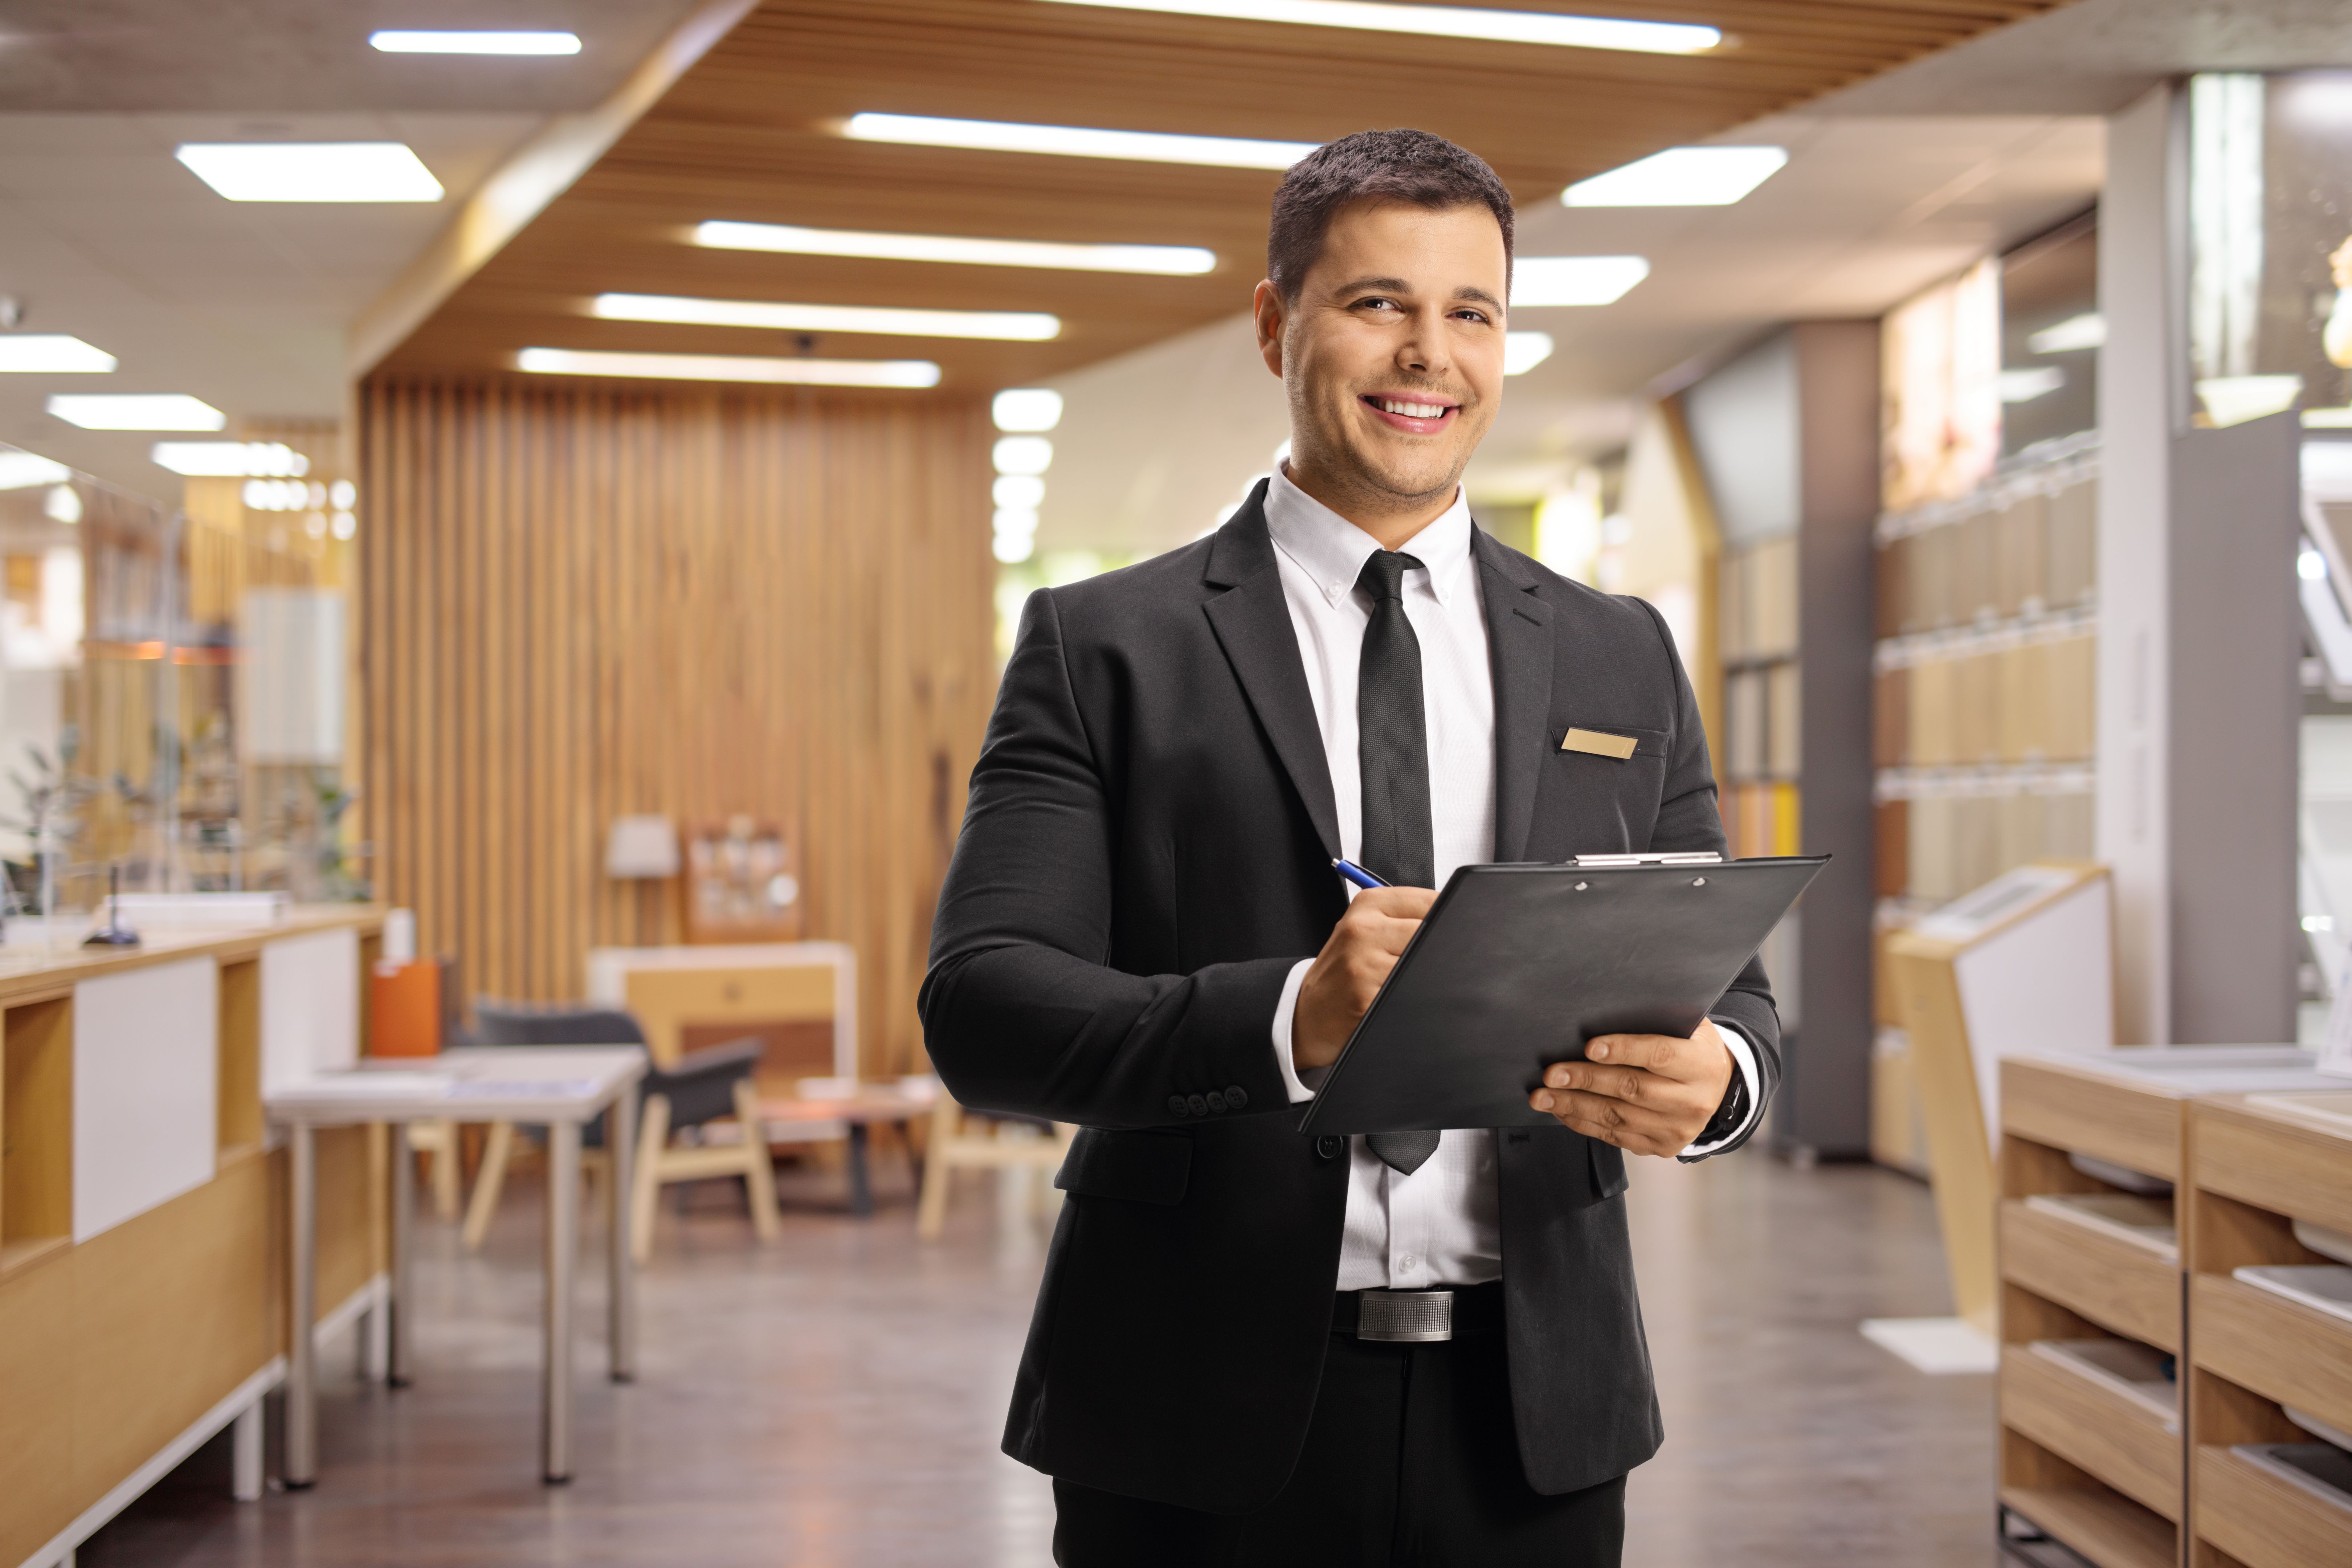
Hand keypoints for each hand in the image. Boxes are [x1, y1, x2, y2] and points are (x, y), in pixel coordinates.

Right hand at [1294, 885, 1435, 1068]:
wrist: (1308, 1013)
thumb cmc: (1345, 969)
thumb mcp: (1366, 930)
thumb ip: (1405, 919)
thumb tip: (1456, 920)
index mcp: (1367, 905)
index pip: (1429, 902)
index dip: (1447, 920)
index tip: (1447, 934)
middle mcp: (1362, 929)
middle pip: (1430, 933)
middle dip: (1438, 951)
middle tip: (1426, 965)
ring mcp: (1363, 964)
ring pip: (1424, 964)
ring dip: (1427, 976)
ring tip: (1410, 982)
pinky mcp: (1366, 997)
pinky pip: (1411, 993)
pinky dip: (1415, 997)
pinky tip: (1400, 999)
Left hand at [1527, 1019, 1733, 1156]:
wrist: (1717, 1088)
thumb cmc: (1692, 1048)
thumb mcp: (1687, 1027)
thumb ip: (1654, 1021)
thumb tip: (1602, 1013)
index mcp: (1701, 1065)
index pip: (1660, 1055)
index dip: (1623, 1050)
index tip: (1588, 1046)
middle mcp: (1692, 1101)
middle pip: (1632, 1089)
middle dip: (1585, 1080)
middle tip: (1551, 1073)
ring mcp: (1676, 1129)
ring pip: (1618, 1117)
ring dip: (1574, 1105)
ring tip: (1543, 1095)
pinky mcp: (1662, 1146)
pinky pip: (1615, 1136)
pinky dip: (1583, 1122)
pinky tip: (1562, 1110)